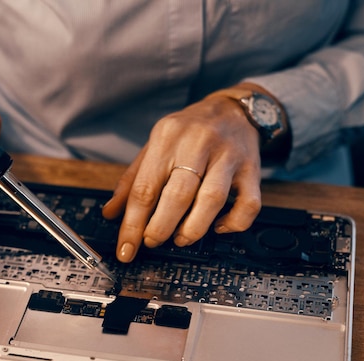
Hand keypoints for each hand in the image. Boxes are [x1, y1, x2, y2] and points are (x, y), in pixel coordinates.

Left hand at [102, 86, 265, 262]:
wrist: (233, 109)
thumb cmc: (189, 132)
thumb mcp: (154, 147)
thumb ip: (132, 180)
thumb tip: (111, 213)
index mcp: (167, 137)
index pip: (145, 188)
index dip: (132, 225)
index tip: (126, 248)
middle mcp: (198, 143)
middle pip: (178, 195)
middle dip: (161, 228)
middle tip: (153, 241)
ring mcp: (228, 156)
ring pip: (213, 200)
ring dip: (193, 229)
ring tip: (181, 238)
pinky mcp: (252, 169)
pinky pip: (249, 204)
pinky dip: (233, 223)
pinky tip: (218, 227)